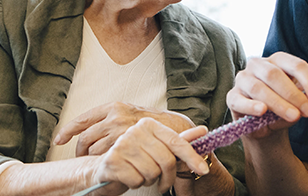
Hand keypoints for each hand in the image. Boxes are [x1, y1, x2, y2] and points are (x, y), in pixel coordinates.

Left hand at [54, 102, 195, 156]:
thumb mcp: (129, 114)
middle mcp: (114, 116)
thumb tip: (89, 131)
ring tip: (98, 164)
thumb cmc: (151, 124)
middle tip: (81, 159)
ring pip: (94, 151)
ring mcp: (121, 131)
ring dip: (94, 160)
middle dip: (80, 151)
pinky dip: (106, 164)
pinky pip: (108, 158)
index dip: (68, 131)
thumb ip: (110, 121)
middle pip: (85, 138)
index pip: (82, 120)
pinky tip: (108, 166)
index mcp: (112, 107)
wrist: (175, 129)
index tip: (59, 140)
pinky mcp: (128, 143)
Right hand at [84, 118, 209, 195]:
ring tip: (140, 175)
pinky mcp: (112, 161)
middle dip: (167, 177)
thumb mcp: (158, 148)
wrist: (103, 168)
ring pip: (152, 172)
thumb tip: (203, 130)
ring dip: (148, 180)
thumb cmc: (134, 159)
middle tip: (162, 184)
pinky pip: (137, 180)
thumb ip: (179, 141)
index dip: (192, 157)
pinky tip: (128, 178)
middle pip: (166, 160)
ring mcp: (122, 145)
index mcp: (148, 124)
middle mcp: (134, 131)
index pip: (176, 142)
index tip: (203, 171)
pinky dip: (135, 184)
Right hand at [225, 52, 307, 138]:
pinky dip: (252, 106)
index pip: (296, 65)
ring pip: (259, 88)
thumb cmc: (283, 108)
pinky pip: (240, 100)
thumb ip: (304, 98)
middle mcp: (258, 65)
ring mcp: (243, 79)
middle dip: (293, 94)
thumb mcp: (298, 101)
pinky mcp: (232, 97)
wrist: (265, 127)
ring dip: (278, 103)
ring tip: (293, 116)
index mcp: (278, 60)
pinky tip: (262, 111)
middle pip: (275, 74)